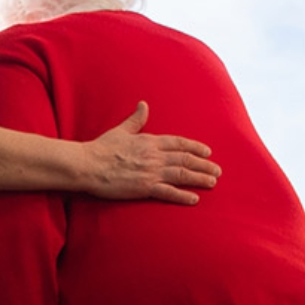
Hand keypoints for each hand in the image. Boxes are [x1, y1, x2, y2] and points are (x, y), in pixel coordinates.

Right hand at [85, 102, 220, 204]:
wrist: (87, 165)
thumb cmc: (101, 148)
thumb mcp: (120, 130)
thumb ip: (135, 119)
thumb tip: (143, 104)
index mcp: (150, 141)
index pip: (179, 143)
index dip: (196, 147)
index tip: (207, 152)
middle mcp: (154, 156)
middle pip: (186, 159)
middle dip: (204, 164)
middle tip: (217, 170)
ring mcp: (151, 172)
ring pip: (182, 174)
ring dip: (200, 178)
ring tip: (212, 182)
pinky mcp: (144, 187)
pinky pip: (168, 192)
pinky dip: (183, 196)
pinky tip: (194, 199)